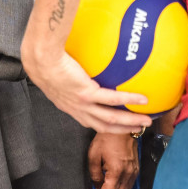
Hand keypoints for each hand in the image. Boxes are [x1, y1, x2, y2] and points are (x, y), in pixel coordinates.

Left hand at [22, 47, 149, 134]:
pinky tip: (142, 99)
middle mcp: (77, 109)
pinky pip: (113, 98)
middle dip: (122, 130)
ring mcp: (82, 103)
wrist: (41, 58)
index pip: (90, 121)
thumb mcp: (57, 75)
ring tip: (146, 120)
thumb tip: (82, 65)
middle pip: (104, 126)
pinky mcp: (87, 93)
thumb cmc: (45, 61)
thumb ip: (70, 76)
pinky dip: (129, 100)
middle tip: (138, 129)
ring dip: (130, 122)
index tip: (118, 126)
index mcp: (70, 107)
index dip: (105, 126)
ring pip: (111, 118)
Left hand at [85, 131, 137, 188]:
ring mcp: (134, 173)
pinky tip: (108, 187)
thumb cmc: (107, 138)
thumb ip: (94, 173)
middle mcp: (128, 174)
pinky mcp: (135, 171)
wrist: (123, 127)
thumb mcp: (94, 154)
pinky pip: (127, 188)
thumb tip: (97, 186)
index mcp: (117, 171)